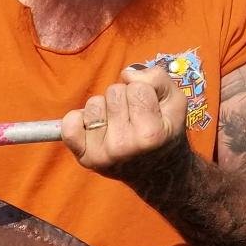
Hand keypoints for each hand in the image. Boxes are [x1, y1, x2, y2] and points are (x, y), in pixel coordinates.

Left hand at [60, 62, 190, 179]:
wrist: (158, 171)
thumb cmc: (164, 130)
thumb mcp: (175, 101)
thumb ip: (157, 78)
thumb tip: (126, 74)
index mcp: (150, 134)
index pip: (137, 87)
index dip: (144, 91)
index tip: (150, 108)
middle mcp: (124, 146)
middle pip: (114, 92)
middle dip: (124, 98)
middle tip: (133, 118)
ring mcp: (101, 153)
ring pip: (94, 104)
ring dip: (105, 108)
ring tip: (119, 125)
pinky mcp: (85, 157)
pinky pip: (69, 124)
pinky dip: (79, 120)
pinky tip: (96, 128)